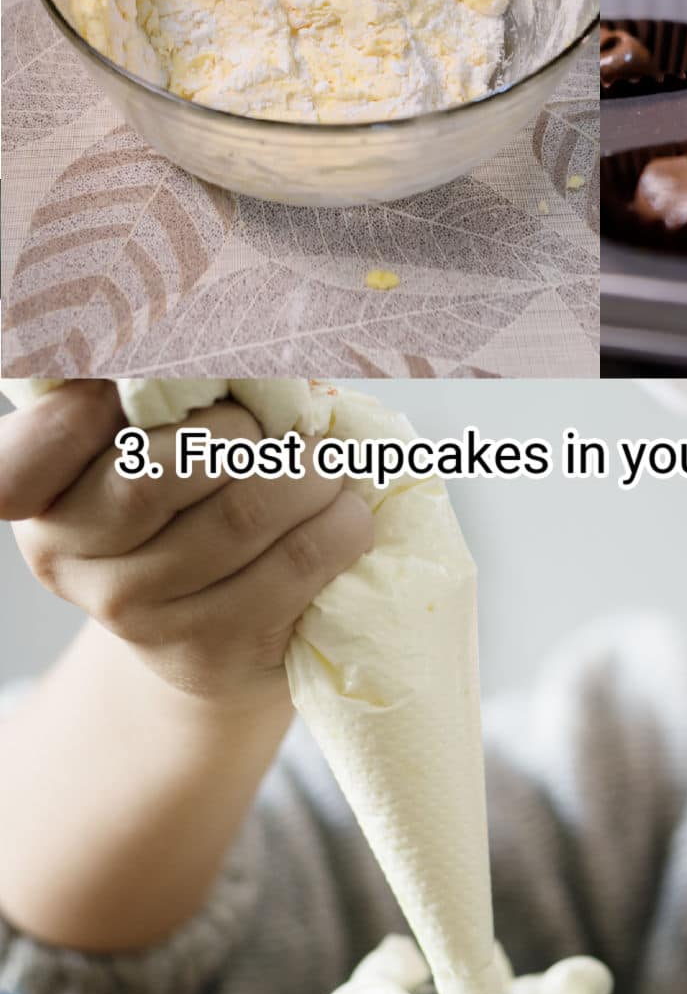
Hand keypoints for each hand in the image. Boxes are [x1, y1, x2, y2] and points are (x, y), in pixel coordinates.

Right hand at [0, 382, 373, 708]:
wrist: (215, 634)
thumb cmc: (195, 503)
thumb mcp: (157, 443)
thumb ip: (166, 391)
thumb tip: (230, 341)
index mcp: (39, 491)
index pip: (34, 446)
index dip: (95, 406)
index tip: (156, 392)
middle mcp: (66, 556)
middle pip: (162, 471)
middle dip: (243, 432)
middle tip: (281, 427)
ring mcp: (134, 613)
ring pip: (243, 513)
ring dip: (311, 473)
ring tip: (327, 465)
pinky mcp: (209, 652)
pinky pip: (296, 562)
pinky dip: (340, 523)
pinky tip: (345, 513)